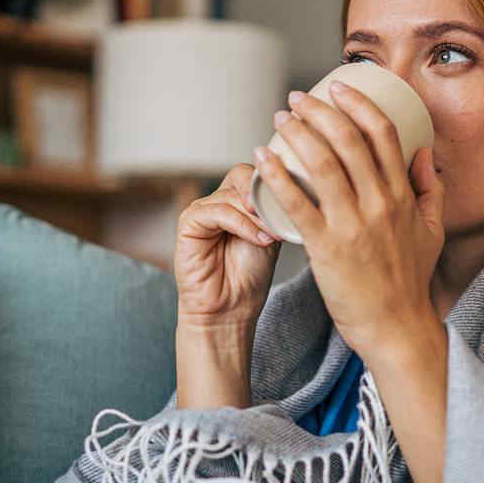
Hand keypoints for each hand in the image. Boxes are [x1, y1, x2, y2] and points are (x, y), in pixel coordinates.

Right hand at [174, 163, 282, 329]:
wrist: (230, 309)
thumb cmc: (249, 277)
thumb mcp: (271, 234)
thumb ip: (274, 209)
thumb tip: (291, 185)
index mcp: (236, 201)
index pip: (254, 172)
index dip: (274, 183)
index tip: (295, 200)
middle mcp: (217, 202)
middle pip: (242, 175)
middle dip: (264, 195)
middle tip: (280, 217)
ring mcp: (201, 211)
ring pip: (233, 195)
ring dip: (257, 216)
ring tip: (271, 236)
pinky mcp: (188, 223)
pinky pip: (217, 211)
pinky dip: (242, 224)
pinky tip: (259, 240)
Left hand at [254, 81, 444, 362]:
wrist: (397, 328)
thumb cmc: (409, 283)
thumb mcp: (433, 232)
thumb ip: (431, 190)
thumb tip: (424, 154)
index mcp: (403, 197)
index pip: (383, 135)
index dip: (359, 104)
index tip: (338, 86)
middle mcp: (380, 205)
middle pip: (349, 141)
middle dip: (320, 111)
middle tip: (297, 98)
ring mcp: (354, 226)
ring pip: (323, 164)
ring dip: (298, 134)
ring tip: (279, 118)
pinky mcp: (328, 249)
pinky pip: (298, 204)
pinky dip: (277, 176)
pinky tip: (262, 158)